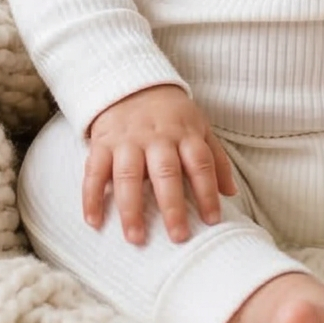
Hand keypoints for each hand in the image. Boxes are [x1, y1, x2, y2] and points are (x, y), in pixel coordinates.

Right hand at [83, 84, 237, 245]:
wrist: (131, 84)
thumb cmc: (171, 115)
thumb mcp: (199, 127)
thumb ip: (216, 159)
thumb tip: (231, 193)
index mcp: (184, 134)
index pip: (200, 163)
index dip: (207, 191)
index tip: (212, 220)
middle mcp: (156, 137)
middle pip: (165, 172)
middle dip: (172, 206)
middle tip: (178, 237)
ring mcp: (127, 140)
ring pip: (128, 175)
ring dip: (131, 209)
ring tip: (136, 238)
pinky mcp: (102, 143)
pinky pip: (94, 171)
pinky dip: (91, 197)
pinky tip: (94, 221)